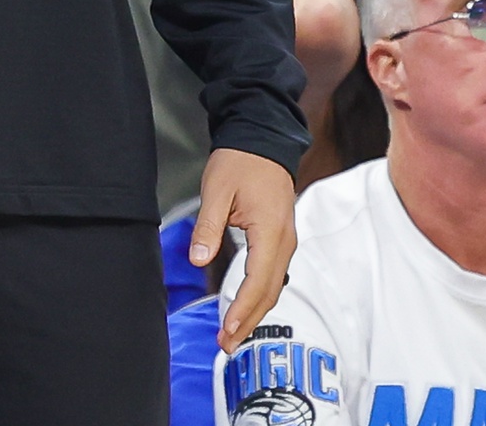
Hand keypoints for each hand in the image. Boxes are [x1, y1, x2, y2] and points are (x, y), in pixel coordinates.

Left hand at [193, 147, 296, 352]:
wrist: (263, 141)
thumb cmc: (241, 161)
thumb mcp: (217, 191)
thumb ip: (208, 227)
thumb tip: (199, 260)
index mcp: (270, 231)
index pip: (257, 281)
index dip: (242, 310)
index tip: (227, 330)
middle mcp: (284, 240)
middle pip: (269, 292)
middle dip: (248, 321)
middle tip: (227, 344)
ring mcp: (286, 240)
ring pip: (273, 286)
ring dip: (254, 312)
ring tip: (233, 333)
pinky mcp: (280, 238)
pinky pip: (273, 274)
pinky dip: (259, 295)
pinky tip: (245, 306)